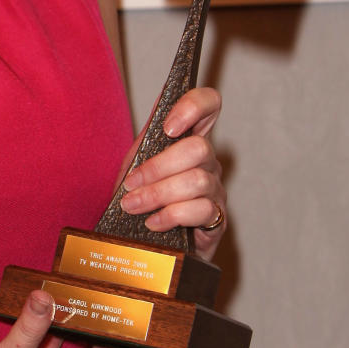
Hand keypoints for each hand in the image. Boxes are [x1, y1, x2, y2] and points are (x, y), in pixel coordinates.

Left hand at [119, 86, 226, 259]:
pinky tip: (153, 222)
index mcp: (188, 141)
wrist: (146, 244)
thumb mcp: (137, 166)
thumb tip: (159, 103)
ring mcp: (215, 190)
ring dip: (157, 194)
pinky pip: (200, 210)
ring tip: (133, 206)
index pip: (209, 105)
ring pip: (196, 181)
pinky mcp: (217, 220)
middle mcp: (208, 162)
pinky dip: (170, 215)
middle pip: (198, 148)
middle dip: (158, 167)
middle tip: (131, 185)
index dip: (194, 107)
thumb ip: (147, 140)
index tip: (168, 127)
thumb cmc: (143, 201)